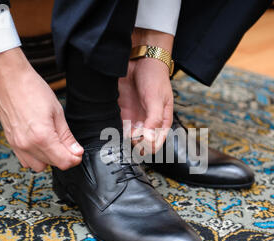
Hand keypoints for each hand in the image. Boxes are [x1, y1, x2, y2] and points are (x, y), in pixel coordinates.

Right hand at [0, 47, 82, 171]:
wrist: (9, 79)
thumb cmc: (31, 89)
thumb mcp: (57, 112)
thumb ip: (67, 136)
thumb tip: (76, 151)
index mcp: (42, 137)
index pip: (63, 162)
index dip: (74, 159)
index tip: (78, 152)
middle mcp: (27, 144)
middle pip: (52, 164)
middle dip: (64, 157)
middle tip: (69, 144)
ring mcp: (17, 144)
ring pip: (38, 166)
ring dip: (49, 159)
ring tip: (54, 143)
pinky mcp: (11, 142)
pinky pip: (25, 160)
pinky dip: (35, 157)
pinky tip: (41, 144)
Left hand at [118, 28, 173, 153]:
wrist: (141, 59)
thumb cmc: (154, 77)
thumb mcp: (157, 100)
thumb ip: (153, 121)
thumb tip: (150, 141)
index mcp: (162, 121)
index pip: (156, 143)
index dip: (148, 148)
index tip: (139, 147)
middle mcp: (149, 122)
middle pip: (141, 142)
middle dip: (134, 145)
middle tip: (127, 141)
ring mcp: (136, 117)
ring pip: (129, 136)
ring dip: (124, 139)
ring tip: (119, 136)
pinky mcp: (123, 111)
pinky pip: (119, 126)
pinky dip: (116, 129)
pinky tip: (112, 130)